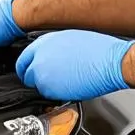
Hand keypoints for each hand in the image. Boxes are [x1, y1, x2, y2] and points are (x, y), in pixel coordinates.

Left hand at [15, 30, 134, 100]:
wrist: (110, 63)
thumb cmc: (99, 51)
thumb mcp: (71, 39)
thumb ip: (54, 48)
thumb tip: (50, 56)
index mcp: (44, 42)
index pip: (24, 57)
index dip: (28, 67)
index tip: (31, 71)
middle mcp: (40, 57)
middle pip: (26, 73)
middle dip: (34, 78)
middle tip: (46, 81)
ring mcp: (43, 74)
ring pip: (36, 85)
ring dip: (46, 86)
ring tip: (65, 82)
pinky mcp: (50, 89)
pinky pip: (47, 95)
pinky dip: (55, 93)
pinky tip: (69, 87)